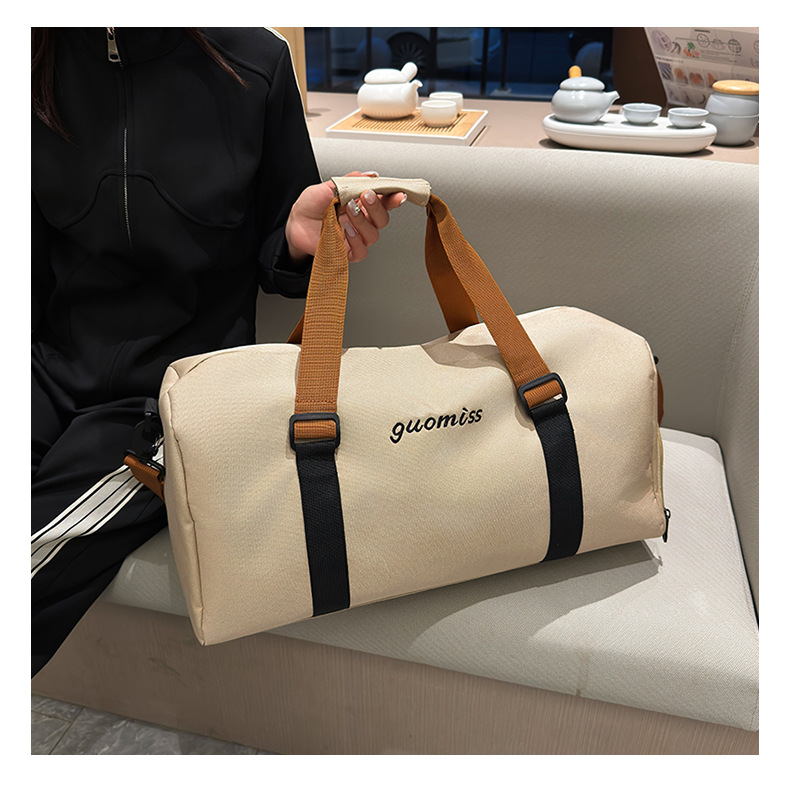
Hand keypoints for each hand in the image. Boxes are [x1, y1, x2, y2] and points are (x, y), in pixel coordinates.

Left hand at [285, 171, 405, 262]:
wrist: (294, 225)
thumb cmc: (310, 208)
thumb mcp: (326, 188)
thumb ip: (348, 181)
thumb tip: (368, 175)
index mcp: (361, 205)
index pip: (384, 202)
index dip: (394, 198)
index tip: (398, 193)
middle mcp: (361, 222)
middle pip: (383, 218)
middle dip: (377, 206)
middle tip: (366, 196)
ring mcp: (356, 238)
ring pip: (373, 234)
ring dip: (363, 221)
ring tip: (349, 211)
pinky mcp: (348, 252)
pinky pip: (361, 251)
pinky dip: (356, 240)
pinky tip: (347, 230)